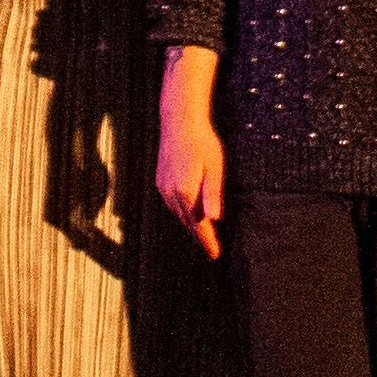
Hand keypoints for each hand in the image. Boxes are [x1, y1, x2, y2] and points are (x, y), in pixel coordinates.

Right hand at [155, 50, 224, 256]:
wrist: (179, 121)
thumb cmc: (202, 142)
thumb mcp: (215, 167)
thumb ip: (213, 194)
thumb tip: (216, 219)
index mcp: (185, 192)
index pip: (198, 225)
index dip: (207, 241)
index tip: (215, 255)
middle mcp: (170, 193)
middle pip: (187, 223)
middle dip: (200, 237)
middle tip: (212, 250)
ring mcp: (163, 187)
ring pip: (178, 214)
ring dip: (190, 226)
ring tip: (203, 236)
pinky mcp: (160, 180)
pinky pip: (172, 204)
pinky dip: (182, 213)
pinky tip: (189, 214)